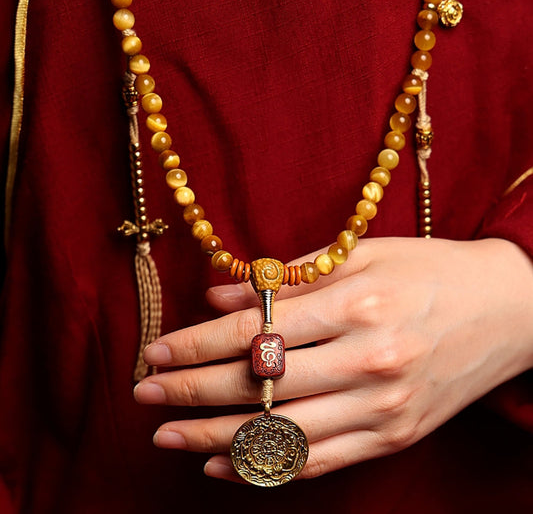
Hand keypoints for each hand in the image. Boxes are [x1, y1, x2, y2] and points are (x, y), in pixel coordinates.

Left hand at [133, 237, 532, 482]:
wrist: (507, 310)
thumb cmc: (430, 272)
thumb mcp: (364, 256)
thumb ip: (291, 278)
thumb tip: (222, 296)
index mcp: (359, 306)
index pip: (256, 331)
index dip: (197, 343)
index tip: (156, 350)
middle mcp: (370, 362)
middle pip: (260, 385)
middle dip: (191, 391)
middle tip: (144, 395)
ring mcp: (383, 408)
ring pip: (280, 434)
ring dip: (214, 437)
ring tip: (167, 436)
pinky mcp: (393, 436)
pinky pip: (318, 462)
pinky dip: (265, 468)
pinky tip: (223, 464)